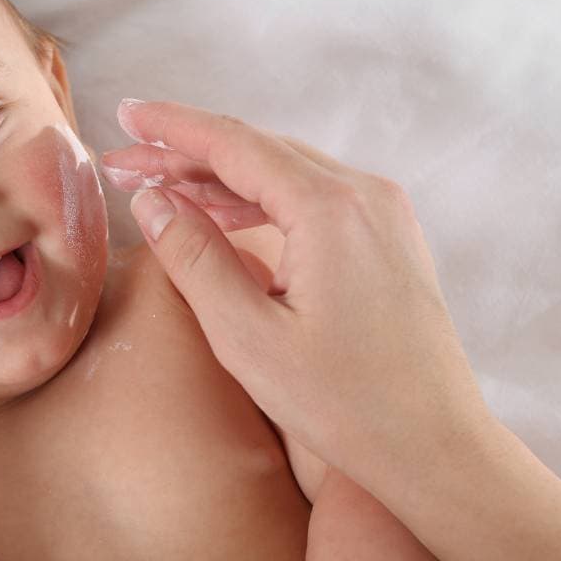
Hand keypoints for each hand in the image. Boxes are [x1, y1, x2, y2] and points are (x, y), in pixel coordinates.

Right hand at [100, 99, 494, 485]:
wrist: (435, 446)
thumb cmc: (345, 404)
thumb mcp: (248, 337)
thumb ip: (195, 259)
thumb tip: (152, 201)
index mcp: (330, 209)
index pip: (234, 144)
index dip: (172, 127)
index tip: (125, 113)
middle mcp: (365, 196)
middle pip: (259, 151)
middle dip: (187, 152)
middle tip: (125, 160)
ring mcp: (384, 216)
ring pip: (286, 172)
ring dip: (220, 176)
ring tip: (160, 187)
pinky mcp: (389, 242)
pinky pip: (314, 198)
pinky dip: (260, 200)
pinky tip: (220, 214)